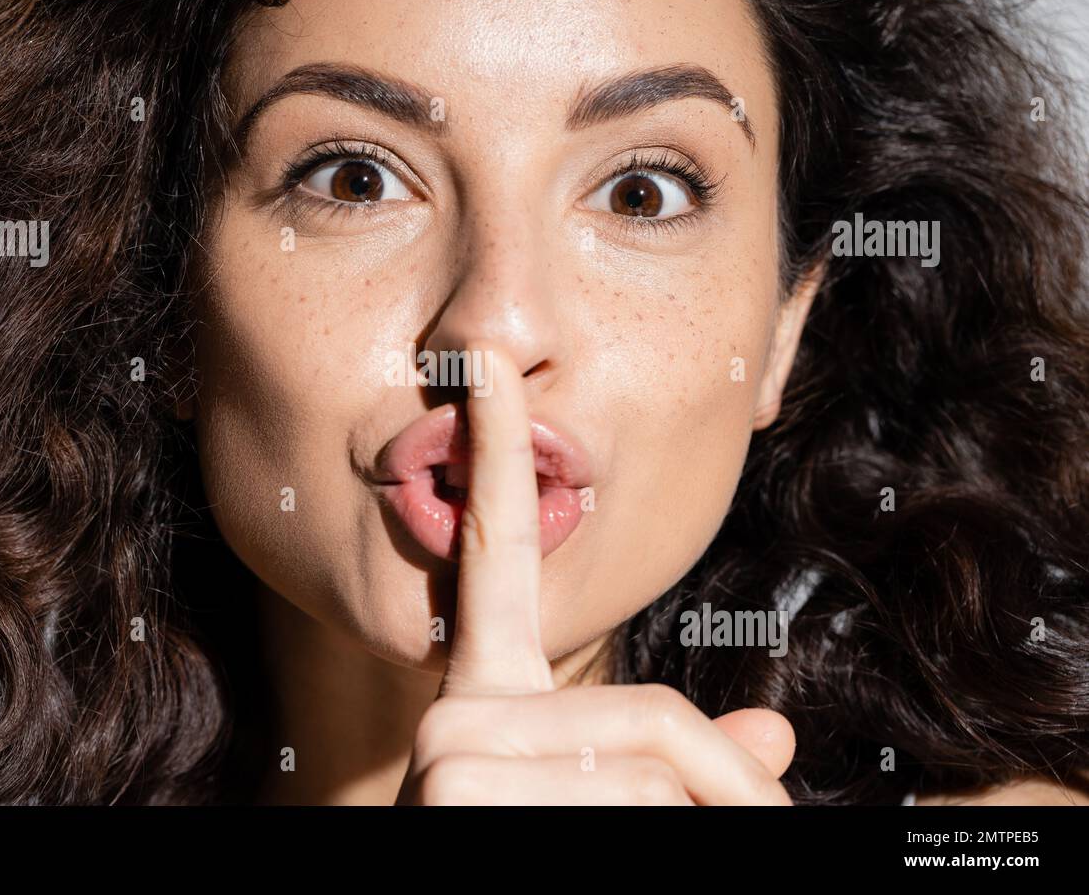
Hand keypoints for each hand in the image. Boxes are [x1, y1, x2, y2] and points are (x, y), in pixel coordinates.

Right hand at [395, 343, 794, 804]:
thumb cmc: (540, 856)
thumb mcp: (610, 812)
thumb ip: (678, 762)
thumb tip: (771, 729)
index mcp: (486, 704)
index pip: (493, 561)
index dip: (498, 462)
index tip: (486, 377)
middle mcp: (460, 713)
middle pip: (650, 715)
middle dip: (718, 787)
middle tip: (755, 815)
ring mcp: (453, 750)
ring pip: (656, 763)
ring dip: (699, 822)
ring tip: (636, 847)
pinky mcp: (459, 779)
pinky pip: (634, 793)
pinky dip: (670, 830)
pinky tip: (576, 844)